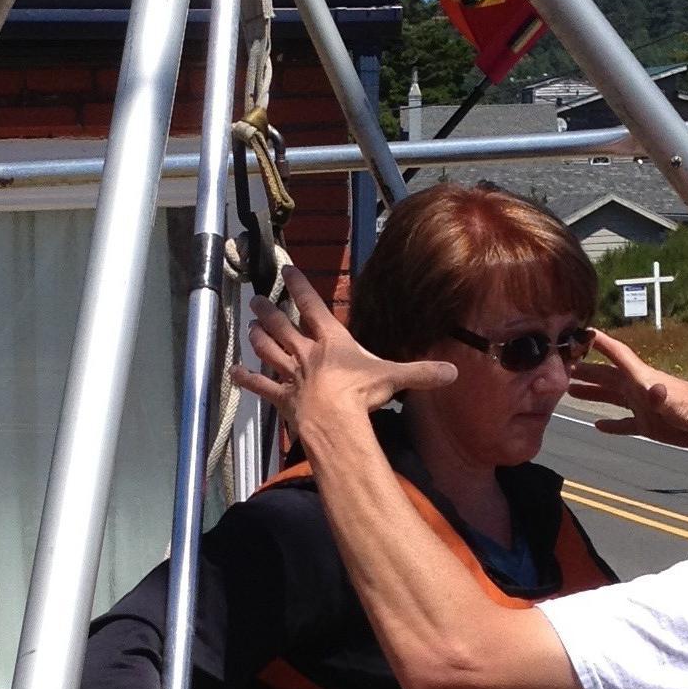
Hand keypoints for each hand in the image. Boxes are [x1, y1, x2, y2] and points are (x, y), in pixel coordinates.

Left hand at [236, 258, 454, 444]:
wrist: (334, 419)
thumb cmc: (361, 394)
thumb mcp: (395, 378)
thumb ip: (421, 373)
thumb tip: (453, 372)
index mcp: (332, 341)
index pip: (313, 306)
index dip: (299, 286)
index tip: (285, 269)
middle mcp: (307, 353)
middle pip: (282, 326)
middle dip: (269, 312)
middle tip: (256, 299)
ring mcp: (291, 375)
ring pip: (268, 351)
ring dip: (259, 339)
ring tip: (249, 327)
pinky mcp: (282, 398)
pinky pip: (261, 387)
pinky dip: (247, 379)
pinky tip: (234, 372)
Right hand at [566, 329, 687, 453]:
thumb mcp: (677, 402)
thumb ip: (662, 396)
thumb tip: (651, 390)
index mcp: (642, 377)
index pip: (617, 354)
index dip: (599, 342)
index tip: (579, 331)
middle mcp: (639, 388)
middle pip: (606, 374)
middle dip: (584, 368)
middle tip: (560, 366)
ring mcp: (644, 406)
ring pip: (611, 396)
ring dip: (591, 392)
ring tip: (569, 390)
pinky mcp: (650, 424)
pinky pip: (625, 423)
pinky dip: (611, 424)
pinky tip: (598, 425)